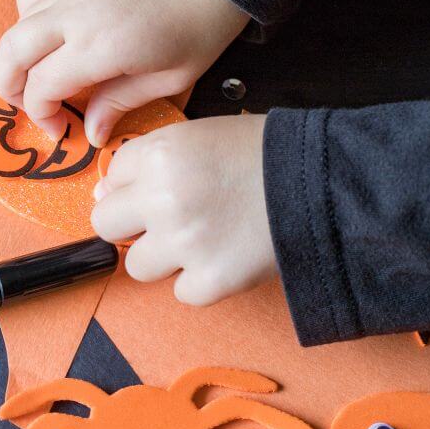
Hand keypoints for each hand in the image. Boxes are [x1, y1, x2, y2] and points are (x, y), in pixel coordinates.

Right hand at [0, 0, 248, 145]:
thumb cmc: (201, 22)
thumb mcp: (171, 77)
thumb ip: (120, 103)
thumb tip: (91, 134)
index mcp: (100, 46)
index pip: (42, 87)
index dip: (42, 115)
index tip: (61, 130)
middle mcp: (73, 15)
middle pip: (11, 54)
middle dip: (10, 89)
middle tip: (32, 107)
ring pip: (15, 23)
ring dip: (17, 55)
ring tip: (36, 74)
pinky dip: (27, 19)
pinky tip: (48, 35)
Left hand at [91, 115, 277, 305]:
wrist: (326, 184)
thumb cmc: (262, 156)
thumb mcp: (198, 136)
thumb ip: (146, 160)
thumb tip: (103, 195)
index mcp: (160, 155)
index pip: (109, 183)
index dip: (132, 189)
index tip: (154, 192)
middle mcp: (164, 198)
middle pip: (106, 226)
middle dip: (132, 226)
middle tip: (167, 221)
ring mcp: (185, 243)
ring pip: (137, 265)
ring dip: (163, 257)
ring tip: (201, 238)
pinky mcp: (210, 280)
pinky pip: (181, 292)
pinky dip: (200, 281)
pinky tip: (224, 256)